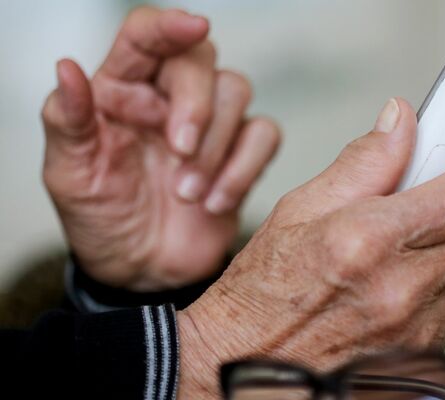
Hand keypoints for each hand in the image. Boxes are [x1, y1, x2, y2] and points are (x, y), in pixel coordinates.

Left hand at [41, 8, 280, 290]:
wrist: (141, 272)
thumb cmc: (102, 219)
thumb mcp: (70, 175)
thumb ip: (67, 120)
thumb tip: (66, 68)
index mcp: (121, 89)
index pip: (145, 36)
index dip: (169, 25)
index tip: (193, 25)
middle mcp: (168, 97)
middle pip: (201, 59)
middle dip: (197, 104)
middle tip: (179, 150)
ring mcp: (210, 124)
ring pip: (237, 91)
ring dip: (216, 147)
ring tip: (187, 194)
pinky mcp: (241, 154)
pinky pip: (264, 135)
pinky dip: (244, 169)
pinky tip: (215, 202)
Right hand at [176, 98, 444, 397]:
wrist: (247, 362)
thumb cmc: (264, 294)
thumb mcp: (299, 209)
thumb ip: (362, 162)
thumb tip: (399, 123)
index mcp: (368, 240)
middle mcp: (399, 289)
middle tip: (430, 211)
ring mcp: (414, 330)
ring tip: (408, 254)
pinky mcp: (421, 357)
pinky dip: (439, 296)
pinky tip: (400, 289)